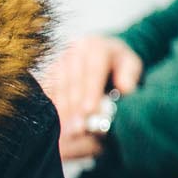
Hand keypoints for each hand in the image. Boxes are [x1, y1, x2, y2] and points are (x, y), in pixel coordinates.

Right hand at [44, 35, 142, 160]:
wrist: (102, 55)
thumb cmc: (119, 65)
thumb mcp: (131, 65)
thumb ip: (130, 76)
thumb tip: (125, 88)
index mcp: (95, 46)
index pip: (93, 70)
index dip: (90, 92)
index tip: (89, 111)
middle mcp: (72, 50)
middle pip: (72, 82)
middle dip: (75, 107)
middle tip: (78, 128)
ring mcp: (57, 61)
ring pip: (58, 89)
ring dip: (62, 111)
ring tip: (68, 131)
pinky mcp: (47, 73)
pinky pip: (48, 94)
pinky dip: (53, 109)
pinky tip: (57, 125)